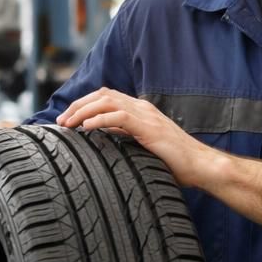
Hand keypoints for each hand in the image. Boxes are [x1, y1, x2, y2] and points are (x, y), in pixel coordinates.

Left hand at [56, 88, 218, 187]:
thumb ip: (127, 136)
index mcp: (141, 110)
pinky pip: (118, 116)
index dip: (84, 104)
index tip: (68, 120)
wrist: (200, 166)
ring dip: (83, 111)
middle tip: (61, 122)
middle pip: (102, 95)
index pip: (107, 97)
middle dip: (78, 105)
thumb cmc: (176, 161)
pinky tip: (86, 128)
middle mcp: (142, 107)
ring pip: (107, 102)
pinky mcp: (149, 127)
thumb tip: (105, 135)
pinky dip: (99, 119)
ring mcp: (146, 115)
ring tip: (68, 124)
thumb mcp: (145, 145)